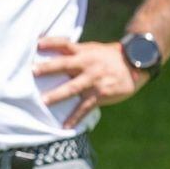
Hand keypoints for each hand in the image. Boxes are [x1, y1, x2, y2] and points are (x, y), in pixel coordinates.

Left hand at [33, 38, 147, 129]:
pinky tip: (65, 125)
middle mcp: (87, 64)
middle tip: (33, 71)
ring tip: (43, 101)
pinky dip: (75, 117)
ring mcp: (94, 79)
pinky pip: (85, 107)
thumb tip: (53, 55)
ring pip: (72, 87)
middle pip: (65, 64)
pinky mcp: (100, 93)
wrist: (136, 64)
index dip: (51, 42)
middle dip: (48, 68)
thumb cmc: (110, 57)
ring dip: (57, 94)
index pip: (65, 44)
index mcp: (84, 51)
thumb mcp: (93, 50)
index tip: (37, 43)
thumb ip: (76, 53)